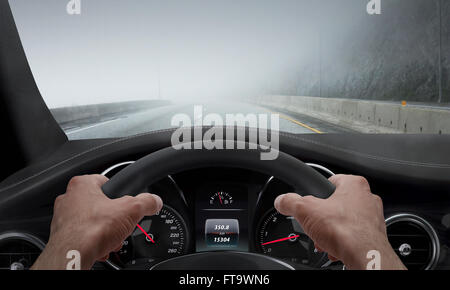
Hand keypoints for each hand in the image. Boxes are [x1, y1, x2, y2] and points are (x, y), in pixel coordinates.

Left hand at [32, 175, 162, 269]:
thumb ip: (146, 202)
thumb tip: (154, 201)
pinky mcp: (61, 236)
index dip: (119, 193)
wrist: (73, 255)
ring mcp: (62, 218)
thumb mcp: (131, 210)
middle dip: (113, 217)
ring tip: (111, 239)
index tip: (126, 203)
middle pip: (100, 204)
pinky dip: (93, 242)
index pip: (106, 181)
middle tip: (120, 224)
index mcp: (82, 185)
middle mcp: (68, 198)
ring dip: (104, 231)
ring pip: (91, 222)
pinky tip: (101, 248)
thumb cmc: (91, 230)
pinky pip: (83, 236)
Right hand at [274, 174, 405, 269]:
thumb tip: (282, 201)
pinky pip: (352, 236)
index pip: (329, 181)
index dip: (316, 193)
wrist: (364, 256)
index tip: (309, 203)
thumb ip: (290, 202)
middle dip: (322, 218)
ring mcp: (372, 217)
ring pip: (344, 221)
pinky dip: (342, 242)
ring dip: (331, 231)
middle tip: (315, 225)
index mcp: (354, 184)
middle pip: (335, 204)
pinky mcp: (373, 236)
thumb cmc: (346, 230)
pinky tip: (334, 248)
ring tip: (324, 239)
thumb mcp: (305, 210)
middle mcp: (367, 198)